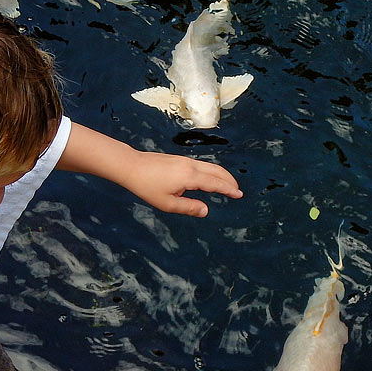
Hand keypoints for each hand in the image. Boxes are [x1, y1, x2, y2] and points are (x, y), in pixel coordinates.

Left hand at [57, 121, 242, 216]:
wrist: (131, 166)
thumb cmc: (147, 186)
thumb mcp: (167, 203)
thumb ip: (188, 207)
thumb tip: (205, 211)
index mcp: (190, 176)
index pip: (215, 183)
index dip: (229, 189)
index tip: (239, 194)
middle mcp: (191, 165)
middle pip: (217, 171)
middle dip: (229, 181)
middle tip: (237, 190)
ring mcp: (185, 160)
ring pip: (210, 166)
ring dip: (221, 175)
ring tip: (227, 185)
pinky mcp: (179, 159)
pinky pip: (202, 165)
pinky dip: (211, 172)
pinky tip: (209, 178)